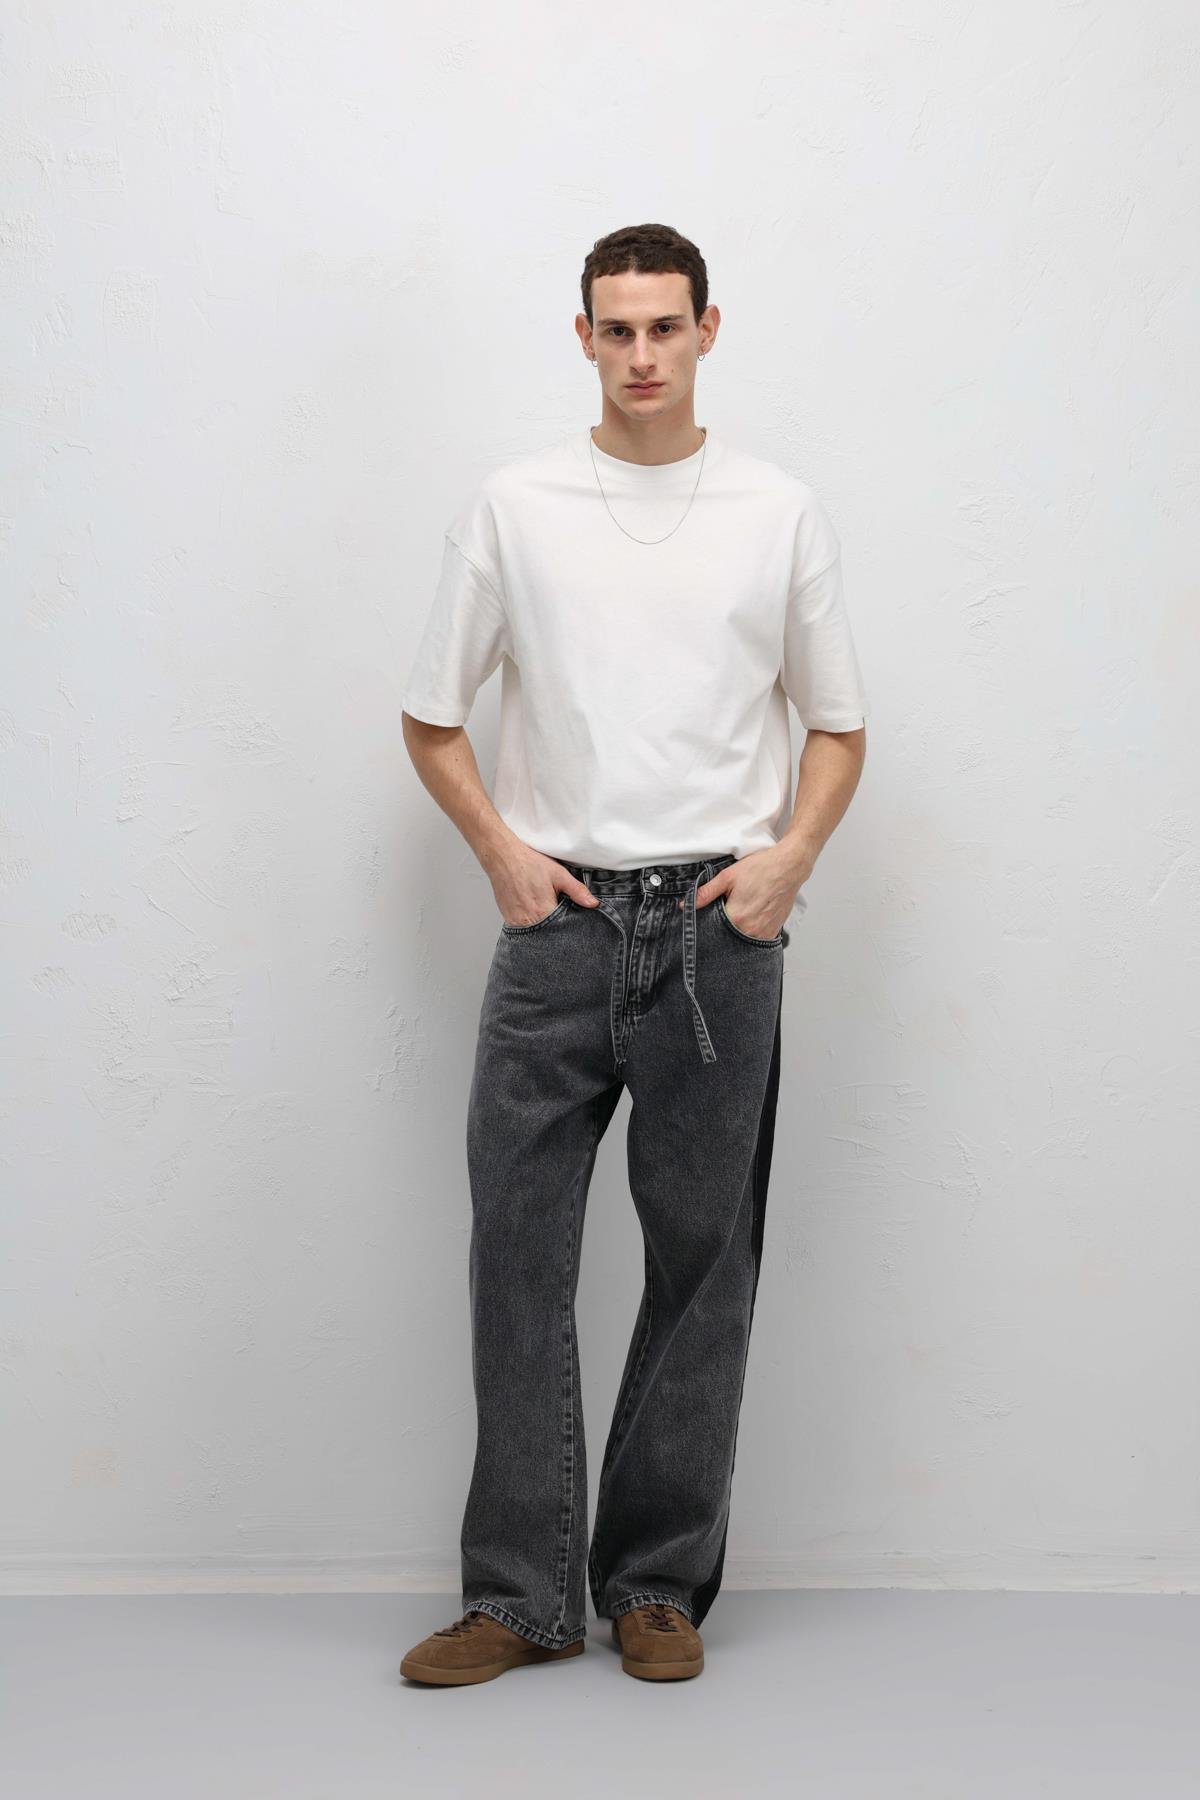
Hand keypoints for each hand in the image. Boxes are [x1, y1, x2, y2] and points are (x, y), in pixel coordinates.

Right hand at [490, 845, 598, 927]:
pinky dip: (531, 922)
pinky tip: (532, 909)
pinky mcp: (508, 919)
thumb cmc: (529, 863)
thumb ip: (577, 891)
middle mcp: (528, 920)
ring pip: (535, 933)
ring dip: (543, 925)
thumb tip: (593, 904)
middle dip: (555, 927)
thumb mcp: (559, 874)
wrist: (503, 857)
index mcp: (543, 911)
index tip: (570, 920)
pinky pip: (523, 928)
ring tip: (543, 908)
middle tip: (555, 909)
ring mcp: (516, 922)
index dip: (568, 926)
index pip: (562, 929)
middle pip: (548, 933)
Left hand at [679, 845, 809, 938]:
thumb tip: (686, 905)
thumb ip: (705, 893)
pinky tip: (752, 917)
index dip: (708, 924)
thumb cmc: (762, 869)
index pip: (713, 930)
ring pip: (742, 940)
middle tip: (729, 909)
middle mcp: (750, 929)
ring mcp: (764, 932)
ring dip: (737, 931)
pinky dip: (751, 931)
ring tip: (742, 912)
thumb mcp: (728, 876)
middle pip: (727, 937)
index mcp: (736, 917)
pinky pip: (757, 938)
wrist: (790, 866)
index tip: (710, 917)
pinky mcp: (773, 932)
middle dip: (723, 928)